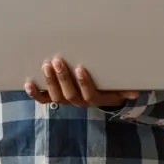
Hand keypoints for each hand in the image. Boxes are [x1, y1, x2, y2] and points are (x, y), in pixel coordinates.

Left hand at [24, 56, 138, 107]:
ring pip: (55, 96)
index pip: (89, 94)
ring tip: (46, 66)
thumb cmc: (109, 86)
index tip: (80, 68)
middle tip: (57, 61)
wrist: (99, 96)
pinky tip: (28, 83)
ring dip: (50, 81)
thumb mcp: (118, 88)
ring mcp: (65, 101)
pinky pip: (43, 99)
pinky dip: (35, 93)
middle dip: (62, 78)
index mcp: (94, 99)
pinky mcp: (53, 98)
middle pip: (69, 94)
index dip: (84, 83)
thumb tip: (135, 92)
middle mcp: (78, 102)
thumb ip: (125, 89)